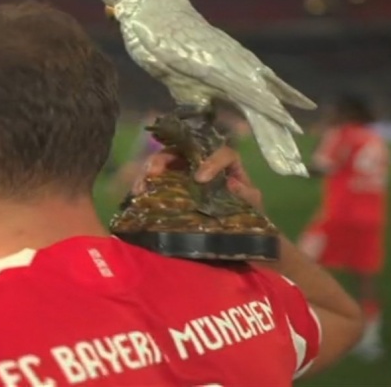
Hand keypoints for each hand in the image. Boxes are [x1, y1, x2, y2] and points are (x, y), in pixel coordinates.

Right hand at [133, 146, 263, 210]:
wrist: (237, 240)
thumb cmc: (247, 219)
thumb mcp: (251, 208)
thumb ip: (246, 195)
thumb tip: (230, 183)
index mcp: (228, 165)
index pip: (222, 152)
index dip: (211, 160)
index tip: (200, 178)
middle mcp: (204, 163)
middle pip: (183, 150)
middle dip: (166, 157)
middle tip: (153, 172)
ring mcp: (186, 174)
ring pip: (166, 160)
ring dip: (151, 168)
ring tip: (141, 185)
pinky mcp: (173, 187)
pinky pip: (157, 179)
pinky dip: (146, 183)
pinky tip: (139, 193)